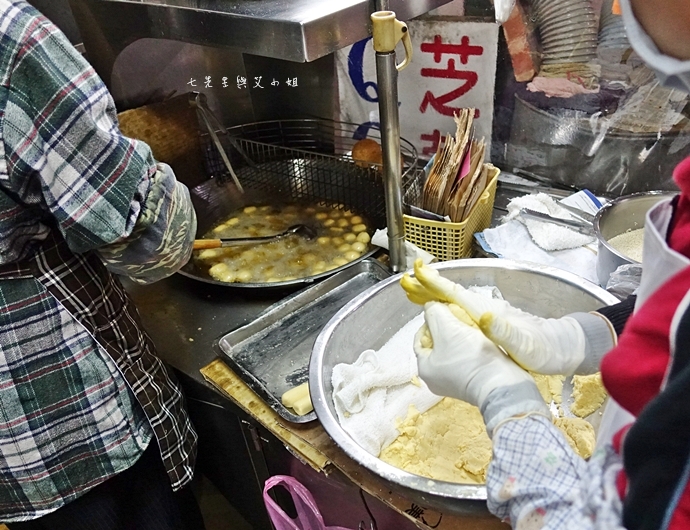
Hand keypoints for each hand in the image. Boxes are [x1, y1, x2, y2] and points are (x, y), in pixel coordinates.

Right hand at [408, 260, 588, 374]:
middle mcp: (485, 309)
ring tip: (416, 293)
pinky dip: (447, 307)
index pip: (457, 295)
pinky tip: (443, 312)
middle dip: (429, 287)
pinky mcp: (490, 323)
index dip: (436, 284)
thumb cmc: (543, 350)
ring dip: (435, 295)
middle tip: (406, 282)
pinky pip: (462, 312)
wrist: (563, 348)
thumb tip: (483, 315)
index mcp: (487, 313)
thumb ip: (504, 331)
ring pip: (455, 301)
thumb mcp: (525, 345)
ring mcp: (488, 315)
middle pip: (452, 294)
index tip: (418, 272)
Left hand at [414, 302, 550, 435]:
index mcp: (425, 369)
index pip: (420, 338)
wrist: (504, 385)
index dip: (430, 320)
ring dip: (462, 335)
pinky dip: (473, 346)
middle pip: (438, 344)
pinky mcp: (474, 383)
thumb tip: (431, 306)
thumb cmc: (470, 357)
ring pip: (455, 350)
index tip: (444, 311)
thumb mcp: (446, 328)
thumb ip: (435, 313)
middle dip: (448, 327)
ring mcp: (456, 383)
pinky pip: (468, 358)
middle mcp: (437, 379)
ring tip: (473, 324)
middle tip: (460, 315)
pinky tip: (482, 337)